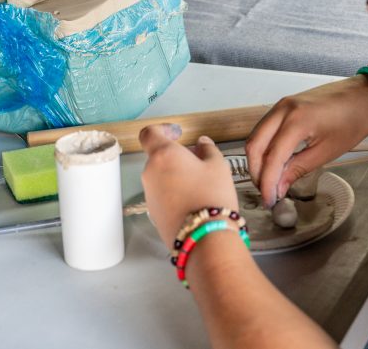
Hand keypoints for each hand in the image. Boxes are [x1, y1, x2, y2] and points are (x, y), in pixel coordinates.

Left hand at [139, 124, 238, 247]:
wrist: (204, 238)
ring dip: (175, 175)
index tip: (177, 133)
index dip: (162, 129)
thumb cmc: (211, 195)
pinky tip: (194, 202)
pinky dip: (174, 193)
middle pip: (158, 157)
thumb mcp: (218, 166)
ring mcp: (149, 194)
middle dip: (176, 157)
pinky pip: (162, 195)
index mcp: (163, 155)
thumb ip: (208, 149)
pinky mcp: (153, 213)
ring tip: (200, 185)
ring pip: (160, 177)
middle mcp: (150, 172)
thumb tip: (201, 143)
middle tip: (200, 164)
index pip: (149, 133)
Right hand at [246, 75, 367, 206]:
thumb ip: (298, 169)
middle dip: (256, 172)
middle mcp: (283, 110)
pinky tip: (274, 162)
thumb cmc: (353, 121)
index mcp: (296, 121)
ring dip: (258, 160)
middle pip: (254, 145)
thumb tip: (279, 187)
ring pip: (256, 136)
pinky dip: (264, 147)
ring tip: (269, 180)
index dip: (267, 183)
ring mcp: (281, 105)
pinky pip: (264, 128)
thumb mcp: (327, 152)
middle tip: (266, 192)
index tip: (269, 200)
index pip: (271, 158)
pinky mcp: (284, 105)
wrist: (364, 96)